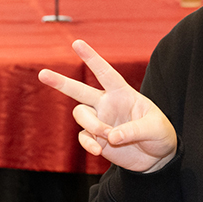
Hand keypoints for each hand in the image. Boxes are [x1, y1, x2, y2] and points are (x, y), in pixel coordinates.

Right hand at [38, 39, 177, 172]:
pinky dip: (88, 144)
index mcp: (123, 93)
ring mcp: (100, 121)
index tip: (77, 43)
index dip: (92, 58)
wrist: (157, 158)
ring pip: (81, 115)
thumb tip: (109, 137)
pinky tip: (98, 150)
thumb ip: (133, 130)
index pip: (105, 72)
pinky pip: (84, 137)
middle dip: (61, 82)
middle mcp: (107, 104)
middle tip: (43, 73)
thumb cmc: (160, 135)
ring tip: (108, 136)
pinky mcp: (96, 139)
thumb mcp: (154, 128)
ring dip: (93, 125)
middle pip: (79, 90)